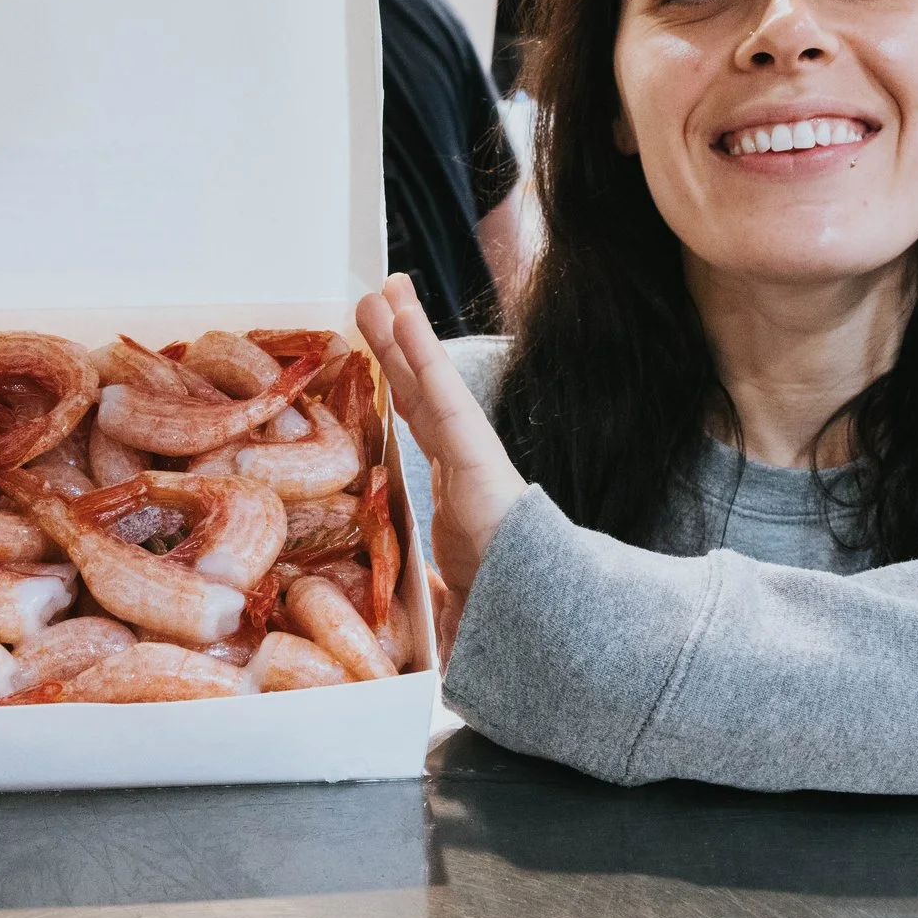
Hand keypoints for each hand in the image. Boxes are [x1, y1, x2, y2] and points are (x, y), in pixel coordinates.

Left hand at [354, 274, 526, 626]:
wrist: (546, 628)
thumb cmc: (511, 625)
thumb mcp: (456, 615)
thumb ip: (439, 607)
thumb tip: (426, 618)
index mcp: (459, 502)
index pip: (424, 435)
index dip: (404, 395)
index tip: (383, 365)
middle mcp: (463, 473)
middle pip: (421, 399)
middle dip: (396, 352)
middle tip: (371, 306)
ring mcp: (470, 459)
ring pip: (429, 385)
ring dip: (403, 334)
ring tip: (380, 289)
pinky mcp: (476, 455)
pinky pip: (443, 395)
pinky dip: (422, 351)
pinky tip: (402, 311)